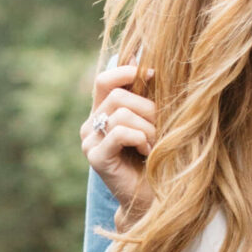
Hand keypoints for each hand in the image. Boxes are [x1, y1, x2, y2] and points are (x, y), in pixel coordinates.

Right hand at [81, 61, 156, 224]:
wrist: (155, 196)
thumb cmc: (157, 156)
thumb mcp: (151, 119)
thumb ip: (144, 92)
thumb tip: (140, 55)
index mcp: (101, 113)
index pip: (105, 80)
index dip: (126, 73)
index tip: (153, 76)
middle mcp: (91, 126)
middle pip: (118, 96)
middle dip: (147, 108)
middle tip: (161, 127)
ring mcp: (90, 142)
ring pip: (120, 114)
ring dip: (147, 127)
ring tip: (155, 143)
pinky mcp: (95, 158)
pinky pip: (118, 133)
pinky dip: (139, 138)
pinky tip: (146, 151)